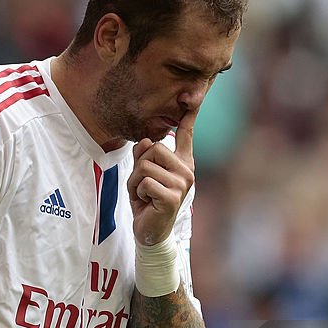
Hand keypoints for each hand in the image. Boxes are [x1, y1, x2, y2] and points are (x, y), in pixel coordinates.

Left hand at [127, 108, 196, 244]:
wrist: (150, 232)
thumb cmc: (147, 201)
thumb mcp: (142, 174)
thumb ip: (144, 156)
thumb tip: (144, 142)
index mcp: (182, 161)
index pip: (186, 134)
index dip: (190, 114)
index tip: (193, 96)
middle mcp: (187, 170)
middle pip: (154, 148)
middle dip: (139, 166)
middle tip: (142, 184)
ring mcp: (182, 184)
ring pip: (146, 166)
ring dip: (135, 182)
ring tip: (143, 195)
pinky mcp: (173, 197)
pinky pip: (145, 182)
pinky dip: (137, 192)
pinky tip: (146, 203)